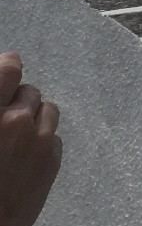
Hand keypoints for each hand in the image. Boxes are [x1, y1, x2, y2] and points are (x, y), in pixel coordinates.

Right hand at [0, 55, 60, 225]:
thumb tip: (5, 92)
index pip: (8, 69)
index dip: (7, 68)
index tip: (7, 70)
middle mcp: (14, 120)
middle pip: (29, 91)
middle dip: (17, 101)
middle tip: (3, 120)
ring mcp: (38, 138)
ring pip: (47, 109)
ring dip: (33, 117)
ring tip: (17, 137)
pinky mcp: (52, 157)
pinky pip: (53, 134)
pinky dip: (42, 139)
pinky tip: (25, 157)